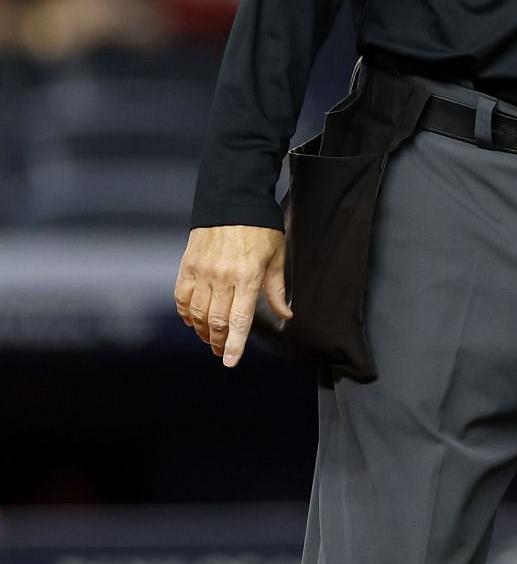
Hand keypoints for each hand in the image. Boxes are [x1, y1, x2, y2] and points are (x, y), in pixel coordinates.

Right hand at [174, 225, 291, 367]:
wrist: (232, 201)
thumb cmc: (260, 228)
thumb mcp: (276, 256)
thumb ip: (276, 289)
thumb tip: (287, 313)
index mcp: (249, 276)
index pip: (240, 320)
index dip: (235, 345)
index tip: (230, 362)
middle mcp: (223, 277)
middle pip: (217, 321)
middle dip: (219, 342)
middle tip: (222, 352)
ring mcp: (202, 272)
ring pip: (197, 313)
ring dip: (202, 331)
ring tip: (210, 339)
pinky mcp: (188, 265)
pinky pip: (181, 297)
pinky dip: (185, 313)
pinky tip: (192, 320)